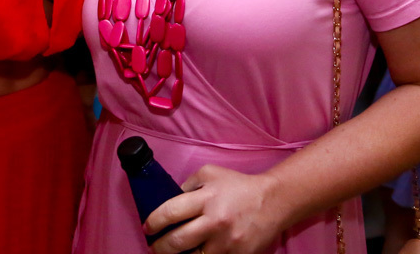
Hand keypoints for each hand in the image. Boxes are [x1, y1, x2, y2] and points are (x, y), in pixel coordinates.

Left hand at [145, 165, 284, 253]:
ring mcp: (226, 243)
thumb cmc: (238, 186)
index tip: (147, 227)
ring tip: (174, 252)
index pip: (170, 212)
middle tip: (154, 247)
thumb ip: (188, 186)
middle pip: (177, 241)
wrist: (272, 202)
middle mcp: (215, 222)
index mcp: (206, 198)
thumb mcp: (210, 173)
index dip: (153, 222)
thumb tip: (168, 202)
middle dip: (159, 247)